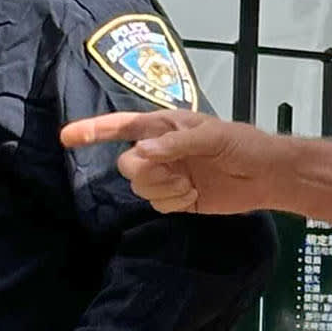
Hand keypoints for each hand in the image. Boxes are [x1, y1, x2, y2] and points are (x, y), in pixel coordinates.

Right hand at [59, 108, 273, 213]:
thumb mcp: (211, 135)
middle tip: (173, 172)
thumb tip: (144, 152)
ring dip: (162, 189)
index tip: (66, 138)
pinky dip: (172, 202)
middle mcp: (159, 150)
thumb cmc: (241, 144)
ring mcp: (166, 175)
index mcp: (163, 126)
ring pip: (140, 187)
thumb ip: (176, 143)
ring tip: (189, 185)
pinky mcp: (176, 199)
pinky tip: (193, 196)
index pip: (120, 126)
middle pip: (126, 164)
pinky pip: (156, 204)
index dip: (91, 131)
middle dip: (144, 172)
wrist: (265, 176)